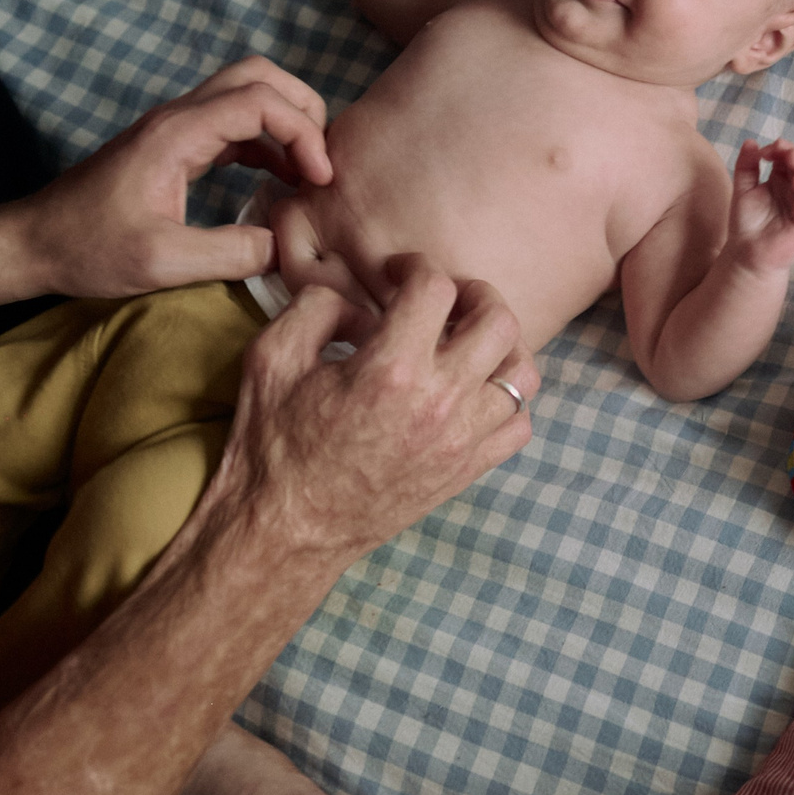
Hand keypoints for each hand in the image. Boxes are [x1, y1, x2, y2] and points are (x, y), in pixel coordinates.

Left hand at [20, 56, 331, 299]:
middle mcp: (179, 118)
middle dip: (302, 109)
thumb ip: (232, 253)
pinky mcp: (175, 146)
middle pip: (258, 76)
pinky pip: (234, 124)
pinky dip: (268, 143)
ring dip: (287, 122)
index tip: (319, 180)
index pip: (260, 102)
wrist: (33, 243)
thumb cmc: (87, 248)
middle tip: (321, 159)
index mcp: (177, 134)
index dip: (303, 134)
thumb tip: (286, 247)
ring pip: (247, 93)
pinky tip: (281, 180)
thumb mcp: (163, 262)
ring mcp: (176, 128)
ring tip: (309, 172)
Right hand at [202, 257, 538, 566]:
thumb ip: (317, 307)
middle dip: (475, 294)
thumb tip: (363, 303)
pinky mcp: (468, 470)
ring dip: (501, 347)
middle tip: (447, 298)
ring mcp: (461, 440)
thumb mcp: (271, 358)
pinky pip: (520, 425)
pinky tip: (473, 392)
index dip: (416, 266)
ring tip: (468, 342)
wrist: (286, 528)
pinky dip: (507, 401)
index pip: (436, 289)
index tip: (398, 273)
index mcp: (391, 369)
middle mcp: (439, 402)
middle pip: (498, 321)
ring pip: (523, 374)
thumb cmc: (274, 445)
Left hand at [724, 140, 793, 273]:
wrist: (746, 253)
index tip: (766, 149)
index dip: (780, 150)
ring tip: (792, 158)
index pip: (789, 160)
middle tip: (782, 148)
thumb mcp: (743, 189)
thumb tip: (751, 141)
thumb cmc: (746, 223)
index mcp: (783, 181)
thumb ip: (746, 166)